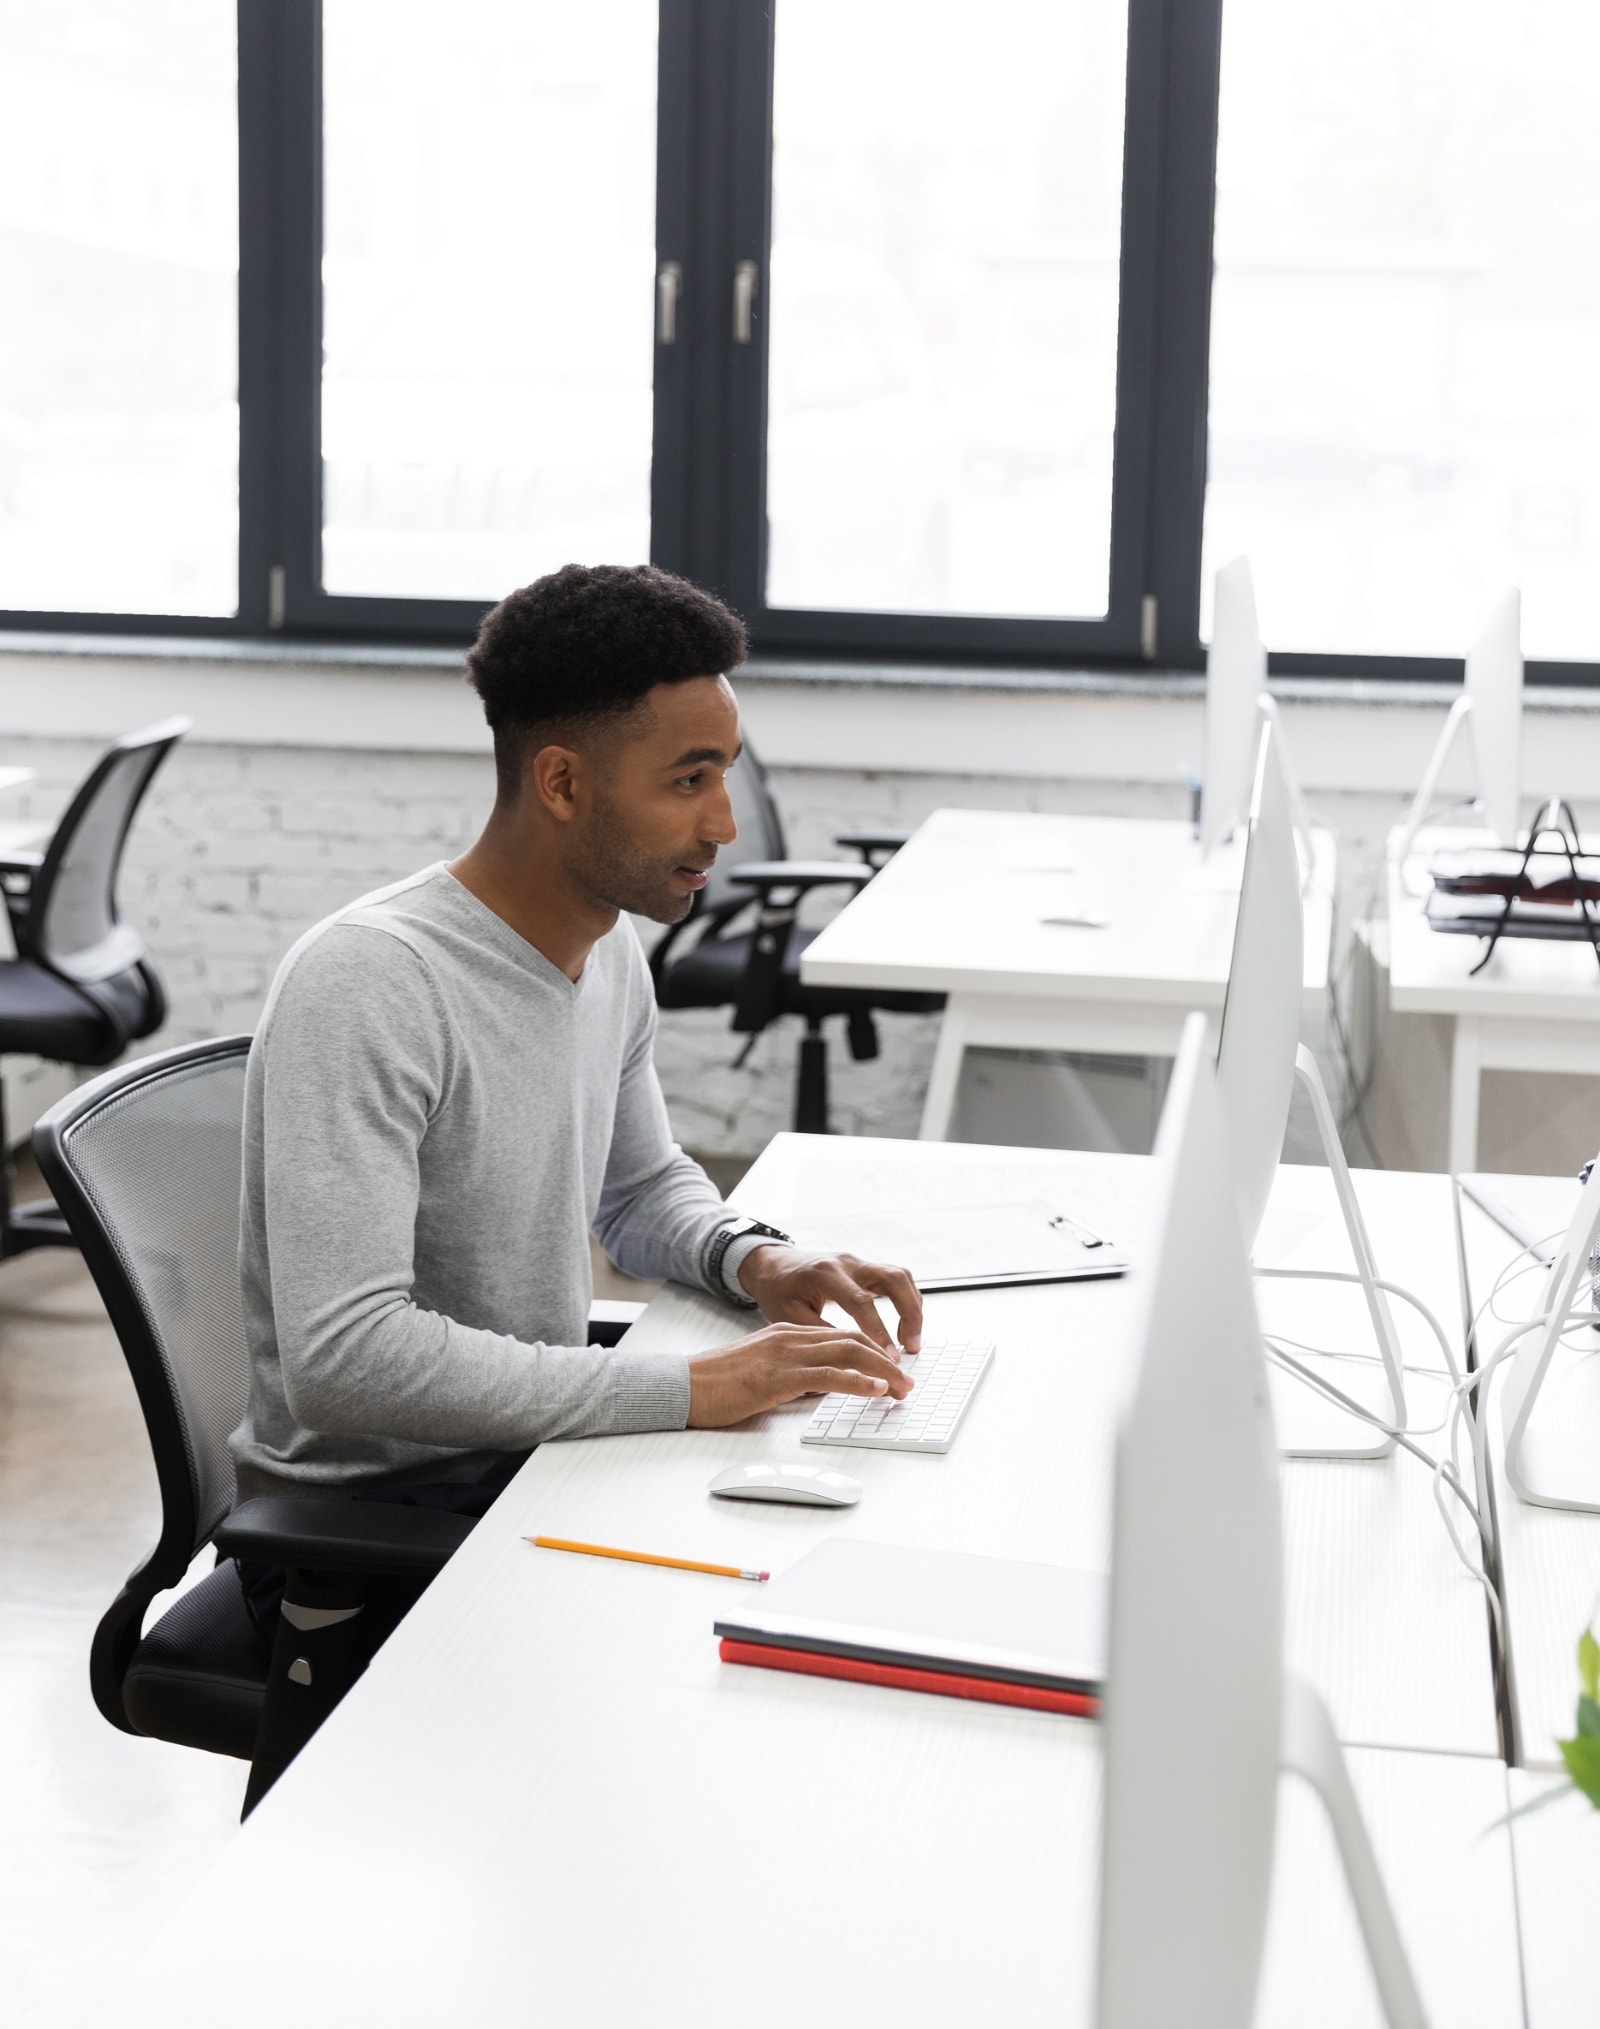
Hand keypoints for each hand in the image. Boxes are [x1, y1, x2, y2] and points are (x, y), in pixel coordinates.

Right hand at [687, 1321, 912, 1428]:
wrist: (682, 1385)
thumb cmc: (716, 1385)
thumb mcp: (762, 1373)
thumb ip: (793, 1375)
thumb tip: (822, 1391)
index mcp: (787, 1335)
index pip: (842, 1337)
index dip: (873, 1353)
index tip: (893, 1372)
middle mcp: (790, 1338)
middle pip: (853, 1340)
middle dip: (886, 1361)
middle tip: (907, 1384)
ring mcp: (785, 1355)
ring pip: (848, 1353)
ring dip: (882, 1372)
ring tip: (901, 1389)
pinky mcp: (777, 1376)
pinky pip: (827, 1375)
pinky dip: (857, 1381)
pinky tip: (874, 1391)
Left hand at [735, 1245, 922, 1354]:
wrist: (774, 1264)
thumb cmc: (778, 1290)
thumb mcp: (789, 1315)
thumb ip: (820, 1334)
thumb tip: (849, 1361)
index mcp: (825, 1274)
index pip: (860, 1301)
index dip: (878, 1331)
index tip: (890, 1358)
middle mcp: (847, 1263)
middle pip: (893, 1279)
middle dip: (909, 1314)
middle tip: (912, 1347)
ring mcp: (859, 1262)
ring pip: (901, 1276)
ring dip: (913, 1308)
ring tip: (911, 1341)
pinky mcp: (866, 1268)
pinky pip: (897, 1279)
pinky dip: (907, 1301)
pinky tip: (904, 1326)